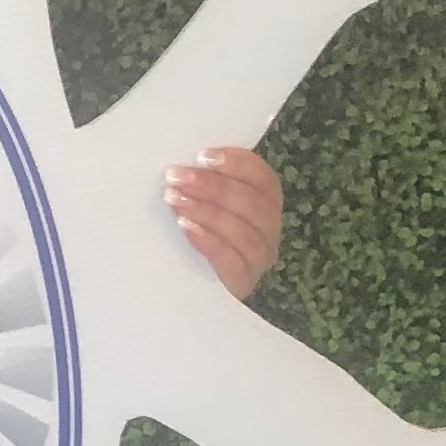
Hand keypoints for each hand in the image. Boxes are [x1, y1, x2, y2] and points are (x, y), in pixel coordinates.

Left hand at [163, 144, 283, 299]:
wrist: (195, 289)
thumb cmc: (200, 234)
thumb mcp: (204, 204)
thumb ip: (205, 184)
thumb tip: (183, 164)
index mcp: (266, 200)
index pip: (262, 176)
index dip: (235, 163)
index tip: (201, 156)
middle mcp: (270, 227)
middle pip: (250, 202)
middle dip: (210, 186)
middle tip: (176, 176)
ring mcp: (260, 257)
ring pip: (243, 231)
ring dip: (206, 212)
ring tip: (175, 201)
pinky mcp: (244, 281)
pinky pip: (231, 260)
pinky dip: (209, 241)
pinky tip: (186, 228)